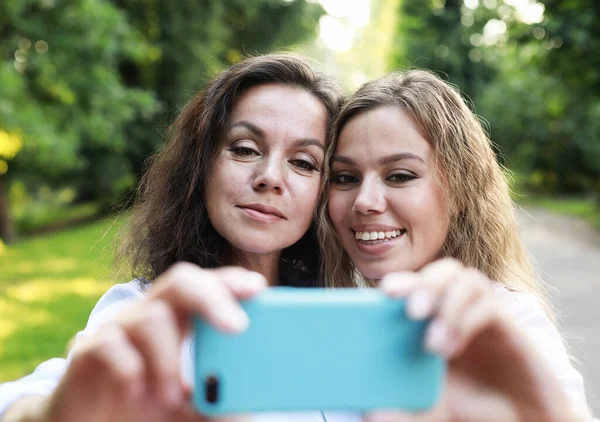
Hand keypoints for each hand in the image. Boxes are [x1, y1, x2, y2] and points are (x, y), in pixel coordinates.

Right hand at [43, 263, 262, 421]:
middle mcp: (150, 313)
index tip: (258, 288)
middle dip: (213, 298)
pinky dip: (130, 366)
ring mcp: (119, 327)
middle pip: (181, 281)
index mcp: (180, 319)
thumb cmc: (149, 410)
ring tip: (176, 397)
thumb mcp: (193, 409)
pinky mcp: (88, 350)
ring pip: (151, 316)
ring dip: (170, 359)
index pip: (208, 285)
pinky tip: (136, 391)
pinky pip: (110, 343)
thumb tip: (251, 410)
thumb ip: (218, 404)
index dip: (231, 281)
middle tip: (237, 328)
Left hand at [366, 258, 584, 421]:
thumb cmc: (473, 411)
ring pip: (468, 279)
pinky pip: (490, 307)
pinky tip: (451, 349)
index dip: (403, 281)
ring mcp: (488, 317)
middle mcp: (463, 311)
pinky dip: (466, 322)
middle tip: (410, 312)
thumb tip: (369, 414)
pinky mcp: (513, 330)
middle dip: (424, 283)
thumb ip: (403, 410)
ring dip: (447, 303)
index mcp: (437, 320)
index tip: (384, 291)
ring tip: (431, 344)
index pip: (420, 284)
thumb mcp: (431, 410)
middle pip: (444, 271)